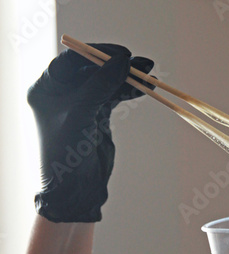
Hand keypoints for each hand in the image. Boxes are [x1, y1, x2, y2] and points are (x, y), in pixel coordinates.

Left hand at [27, 43, 154, 221]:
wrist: (75, 190)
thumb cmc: (66, 154)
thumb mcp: (81, 114)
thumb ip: (100, 86)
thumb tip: (123, 62)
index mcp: (46, 88)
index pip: (72, 60)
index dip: (98, 54)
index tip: (123, 55)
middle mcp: (61, 93)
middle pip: (93, 70)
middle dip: (118, 67)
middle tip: (143, 65)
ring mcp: (80, 104)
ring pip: (106, 84)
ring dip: (127, 80)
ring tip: (149, 76)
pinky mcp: (96, 116)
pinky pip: (113, 98)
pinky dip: (128, 93)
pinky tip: (143, 88)